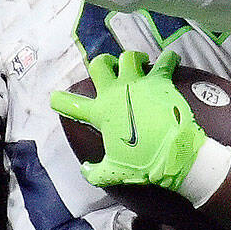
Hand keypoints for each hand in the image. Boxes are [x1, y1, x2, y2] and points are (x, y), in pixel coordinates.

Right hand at [49, 50, 208, 194]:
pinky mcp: (160, 81)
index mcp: (101, 113)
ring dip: (132, 58)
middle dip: (102, 63)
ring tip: (139, 62)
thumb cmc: (143, 162)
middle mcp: (115, 93)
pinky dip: (168, 59)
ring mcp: (137, 84)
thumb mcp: (114, 172)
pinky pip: (164, 62)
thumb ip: (95, 172)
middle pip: (99, 65)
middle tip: (110, 69)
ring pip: (128, 57)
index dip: (60, 101)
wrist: (174, 153)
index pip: (71, 104)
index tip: (56, 98)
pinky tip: (171, 59)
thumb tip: (85, 170)